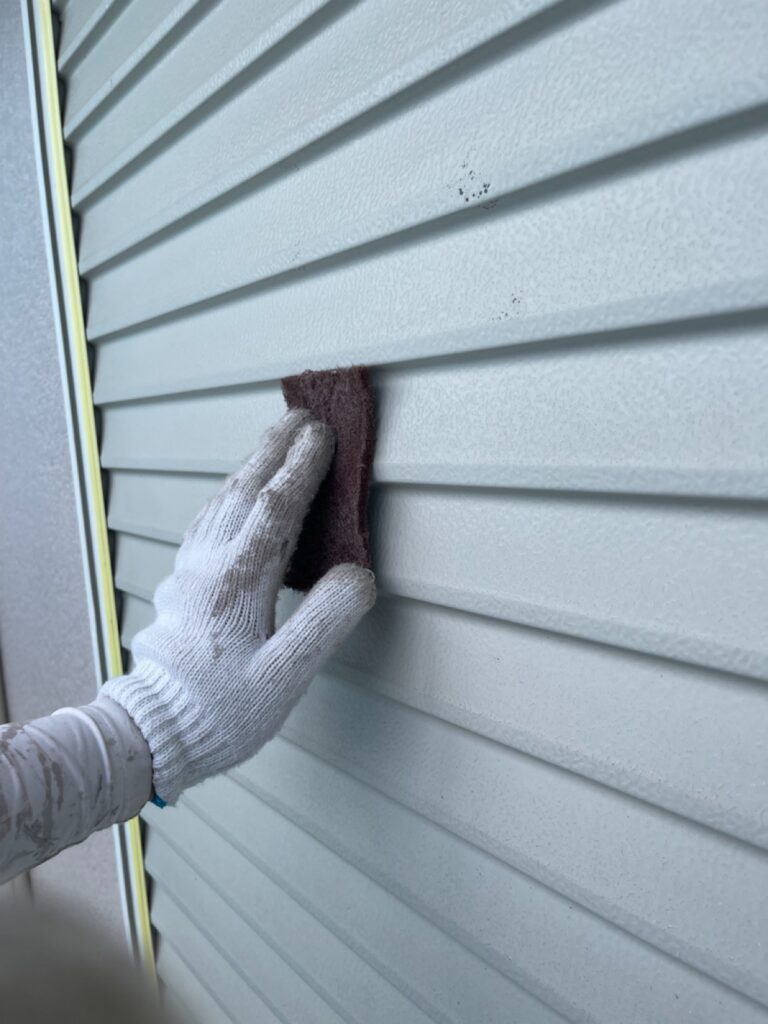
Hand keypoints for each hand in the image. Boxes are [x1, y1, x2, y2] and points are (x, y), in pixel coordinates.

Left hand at [103, 410, 375, 803]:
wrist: (155, 732)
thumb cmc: (222, 710)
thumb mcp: (285, 677)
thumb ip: (323, 622)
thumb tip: (358, 574)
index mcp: (239, 582)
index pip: (276, 508)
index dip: (303, 468)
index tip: (324, 435)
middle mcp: (210, 566)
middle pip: (244, 491)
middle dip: (275, 449)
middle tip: (300, 416)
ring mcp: (190, 571)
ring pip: (221, 502)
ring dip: (250, 466)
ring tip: (273, 442)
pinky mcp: (182, 583)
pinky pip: (207, 521)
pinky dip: (228, 495)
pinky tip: (233, 495)